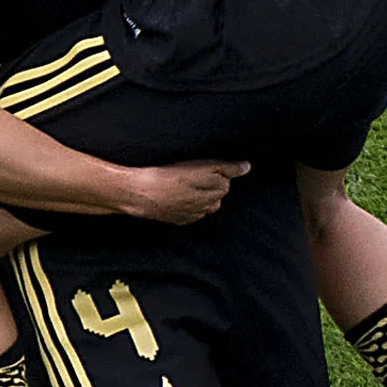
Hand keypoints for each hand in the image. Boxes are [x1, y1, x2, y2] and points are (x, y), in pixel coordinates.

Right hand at [120, 158, 249, 224]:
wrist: (139, 194)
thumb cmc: (166, 176)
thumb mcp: (197, 166)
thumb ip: (225, 168)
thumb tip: (246, 167)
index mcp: (210, 191)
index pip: (226, 182)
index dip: (216, 172)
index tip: (204, 167)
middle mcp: (204, 205)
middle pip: (218, 194)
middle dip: (212, 184)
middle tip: (193, 174)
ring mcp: (192, 214)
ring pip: (208, 205)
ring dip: (203, 196)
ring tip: (186, 186)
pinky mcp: (180, 220)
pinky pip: (194, 214)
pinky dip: (191, 206)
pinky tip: (179, 198)